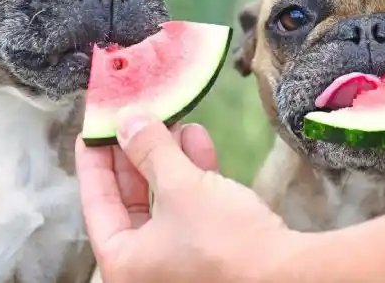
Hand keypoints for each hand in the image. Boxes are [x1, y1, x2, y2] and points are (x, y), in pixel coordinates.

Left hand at [75, 115, 291, 282]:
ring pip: (164, 202)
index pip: (96, 201)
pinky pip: (190, 212)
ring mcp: (179, 265)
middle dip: (138, 154)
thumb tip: (127, 118)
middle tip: (133, 118)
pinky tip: (199, 141)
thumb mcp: (180, 186)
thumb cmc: (222, 239)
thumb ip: (149, 149)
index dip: (94, 160)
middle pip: (131, 201)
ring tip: (173, 120)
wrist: (290, 277)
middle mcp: (145, 270)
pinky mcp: (211, 258)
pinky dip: (194, 179)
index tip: (94, 128)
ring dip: (169, 160)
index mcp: (122, 263)